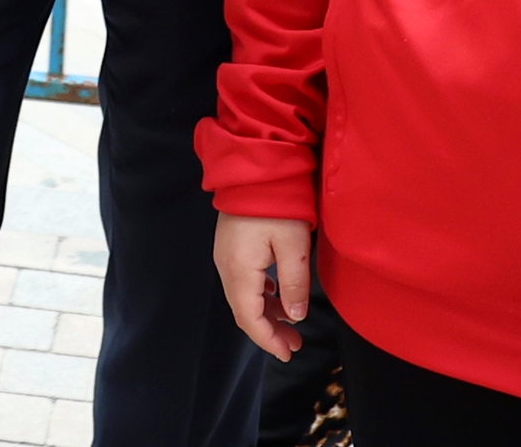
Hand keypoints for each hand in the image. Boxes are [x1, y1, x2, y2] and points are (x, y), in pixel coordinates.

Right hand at [213, 214, 312, 360]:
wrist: (255, 166)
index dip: (268, 340)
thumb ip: (294, 283)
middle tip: (294, 345)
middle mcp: (226, 266)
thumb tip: (295, 316)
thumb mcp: (294, 245)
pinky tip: (276, 294)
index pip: (250, 318)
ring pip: (243, 296)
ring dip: (265, 313)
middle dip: (268, 331)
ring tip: (290, 324)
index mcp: (239, 271)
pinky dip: (260, 294)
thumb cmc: (278, 203)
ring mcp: (225, 255)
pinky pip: (243, 280)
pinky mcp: (230, 245)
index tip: (288, 353)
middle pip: (244, 310)